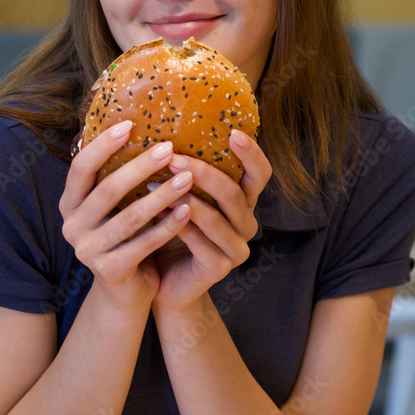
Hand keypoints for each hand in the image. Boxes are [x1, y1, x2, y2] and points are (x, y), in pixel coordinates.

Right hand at [59, 121, 195, 312]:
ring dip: (161, 196)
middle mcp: (72, 226)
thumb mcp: (115, 206)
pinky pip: (144, 244)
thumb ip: (117, 176)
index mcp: (70, 203)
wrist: (126, 292)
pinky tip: (188, 210)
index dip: (102, 146)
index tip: (129, 124)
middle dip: (139, 167)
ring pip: (129, 218)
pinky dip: (168, 226)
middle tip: (168, 148)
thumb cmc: (126, 237)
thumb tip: (138, 123)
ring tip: (188, 177)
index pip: (80, 168)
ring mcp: (88, 251)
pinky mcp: (110, 271)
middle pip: (107, 190)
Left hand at [150, 131, 272, 313]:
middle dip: (202, 172)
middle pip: (233, 193)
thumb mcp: (183, 198)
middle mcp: (246, 224)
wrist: (166, 282)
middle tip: (172, 157)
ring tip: (154, 182)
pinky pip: (199, 241)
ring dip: (183, 197)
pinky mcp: (219, 268)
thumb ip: (186, 173)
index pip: (260, 174)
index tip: (233, 132)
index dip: (251, 154)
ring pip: (215, 217)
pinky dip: (176, 223)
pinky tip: (156, 210)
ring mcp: (236, 249)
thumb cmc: (172, 232)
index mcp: (244, 202)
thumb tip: (166, 132)